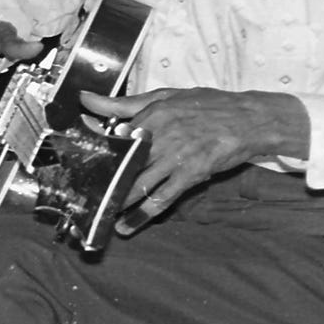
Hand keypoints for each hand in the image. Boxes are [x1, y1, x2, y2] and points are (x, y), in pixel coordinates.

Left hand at [80, 86, 310, 234]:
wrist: (248, 119)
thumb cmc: (206, 106)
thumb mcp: (165, 96)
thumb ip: (123, 103)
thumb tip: (86, 99)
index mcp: (150, 115)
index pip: (112, 137)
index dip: (92, 153)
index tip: (75, 166)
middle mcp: (159, 137)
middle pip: (120, 164)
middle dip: (100, 182)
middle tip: (79, 198)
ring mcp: (175, 158)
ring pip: (137, 185)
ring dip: (116, 203)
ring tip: (97, 216)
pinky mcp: (190, 175)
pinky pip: (161, 199)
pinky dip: (142, 215)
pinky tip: (126, 226)